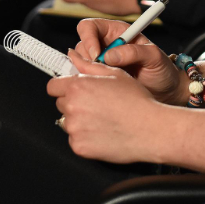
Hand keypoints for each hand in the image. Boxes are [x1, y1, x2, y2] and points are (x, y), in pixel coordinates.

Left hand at [47, 56, 168, 162]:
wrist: (151, 129)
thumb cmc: (138, 101)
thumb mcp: (116, 75)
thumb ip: (89, 65)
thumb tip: (74, 57)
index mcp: (78, 86)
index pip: (53, 86)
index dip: (64, 87)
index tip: (74, 91)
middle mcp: (72, 106)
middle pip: (62, 104)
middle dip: (75, 104)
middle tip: (98, 106)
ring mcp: (74, 128)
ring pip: (69, 123)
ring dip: (81, 122)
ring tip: (104, 120)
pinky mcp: (79, 146)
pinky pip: (76, 140)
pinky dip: (87, 138)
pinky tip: (105, 133)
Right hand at [75, 19, 187, 104]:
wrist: (167, 91)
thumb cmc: (163, 70)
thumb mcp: (153, 56)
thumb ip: (134, 52)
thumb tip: (109, 55)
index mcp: (117, 32)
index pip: (90, 27)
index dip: (88, 38)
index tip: (96, 55)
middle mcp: (106, 45)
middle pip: (81, 46)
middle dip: (87, 59)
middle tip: (102, 72)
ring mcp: (102, 63)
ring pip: (80, 64)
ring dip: (88, 72)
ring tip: (108, 80)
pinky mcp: (101, 79)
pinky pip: (86, 78)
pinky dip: (90, 83)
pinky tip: (105, 88)